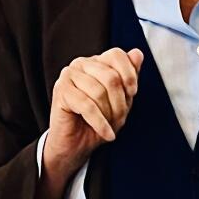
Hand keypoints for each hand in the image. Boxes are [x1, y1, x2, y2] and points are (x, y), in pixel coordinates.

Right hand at [44, 46, 143, 182]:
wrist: (76, 145)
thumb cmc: (97, 121)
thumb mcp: (120, 100)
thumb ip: (128, 77)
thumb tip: (137, 53)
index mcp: (96, 62)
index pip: (116, 55)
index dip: (129, 74)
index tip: (133, 93)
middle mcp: (81, 64)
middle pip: (110, 76)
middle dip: (120, 103)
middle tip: (119, 119)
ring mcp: (68, 75)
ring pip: (99, 92)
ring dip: (109, 115)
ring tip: (110, 126)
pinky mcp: (61, 91)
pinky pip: (87, 106)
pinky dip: (100, 123)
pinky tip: (106, 133)